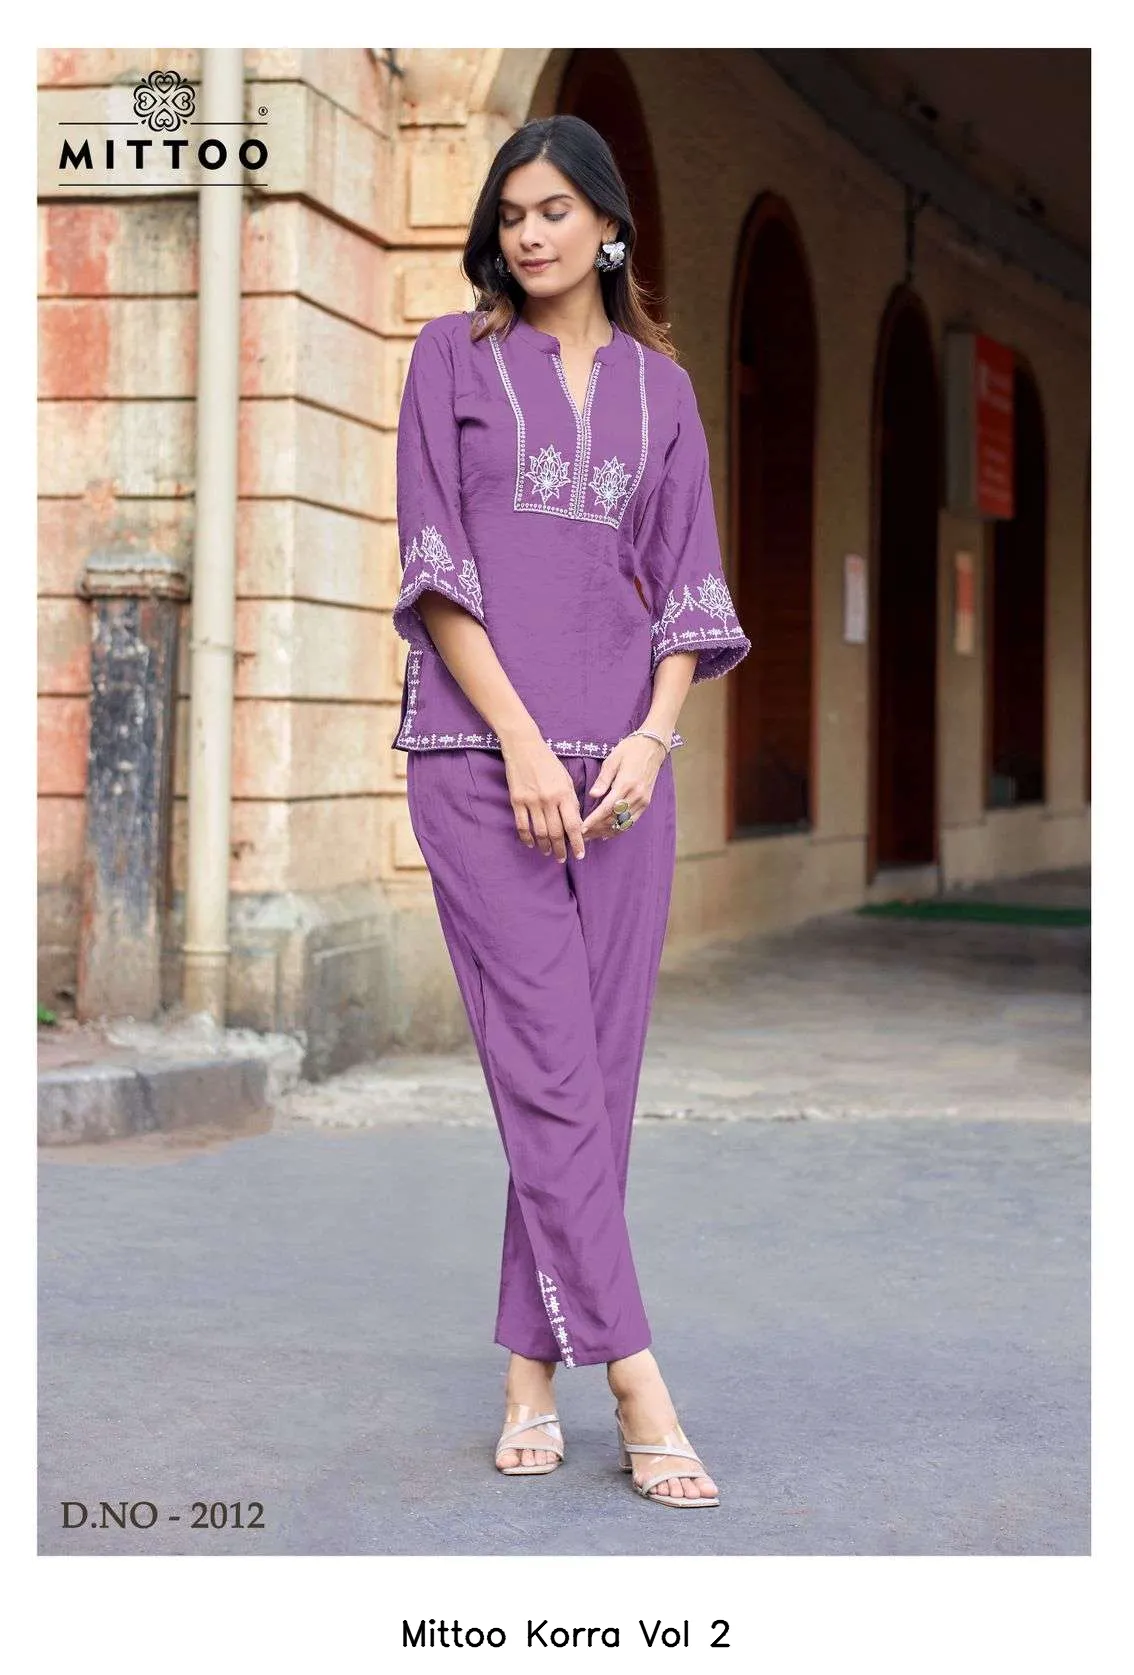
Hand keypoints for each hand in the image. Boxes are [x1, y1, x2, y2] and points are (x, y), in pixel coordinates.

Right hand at [500, 737, 586, 861]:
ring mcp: (531, 801)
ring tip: (548, 853)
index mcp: (564, 794)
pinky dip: (527, 838)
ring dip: (545, 846)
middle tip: (563, 859)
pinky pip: (522, 825)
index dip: (577, 842)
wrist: (524, 747)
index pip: (573, 824)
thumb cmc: (548, 762)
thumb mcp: (566, 778)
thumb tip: (575, 822)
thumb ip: (571, 800)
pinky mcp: (517, 800)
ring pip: (540, 832)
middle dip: (561, 849)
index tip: (580, 855)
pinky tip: (532, 844)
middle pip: (556, 832)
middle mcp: (548, 799)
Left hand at [580, 734, 667, 840]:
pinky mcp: (646, 803)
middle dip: (597, 829)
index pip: (606, 808)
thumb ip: (603, 779)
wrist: (653, 747)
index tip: (581, 829)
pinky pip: (632, 820)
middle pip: (614, 819)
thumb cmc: (630, 750)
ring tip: (592, 836)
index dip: (593, 821)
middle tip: (582, 836)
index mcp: (625, 784)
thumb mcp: (612, 760)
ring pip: (623, 823)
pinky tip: (608, 833)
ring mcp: (642, 801)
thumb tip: (593, 795)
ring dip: (607, 831)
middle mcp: (636, 795)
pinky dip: (619, 829)